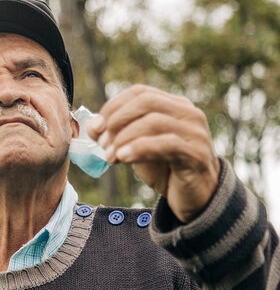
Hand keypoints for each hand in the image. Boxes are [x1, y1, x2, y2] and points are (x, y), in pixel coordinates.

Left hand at [86, 85, 220, 222]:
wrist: (193, 197)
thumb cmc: (164, 169)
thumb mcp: (137, 147)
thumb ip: (119, 134)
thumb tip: (92, 127)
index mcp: (173, 105)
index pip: (139, 92)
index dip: (112, 107)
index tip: (95, 128)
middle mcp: (188, 113)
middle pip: (146, 101)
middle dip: (116, 120)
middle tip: (100, 142)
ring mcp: (195, 132)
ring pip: (154, 121)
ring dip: (123, 138)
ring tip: (109, 156)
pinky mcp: (196, 153)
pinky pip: (166, 144)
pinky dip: (139, 148)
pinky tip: (122, 157)